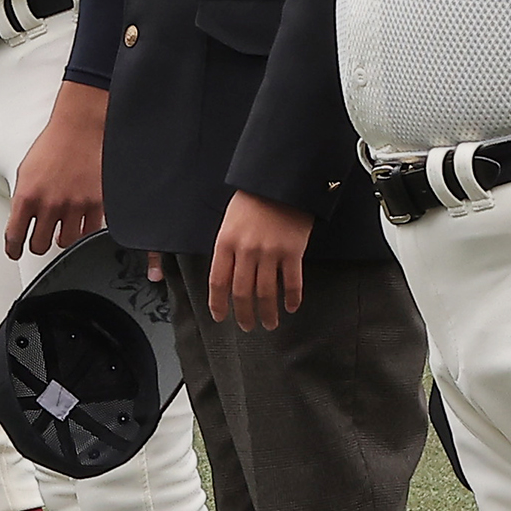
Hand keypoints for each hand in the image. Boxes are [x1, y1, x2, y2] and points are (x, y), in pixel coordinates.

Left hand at [5, 82, 107, 259]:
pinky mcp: (96, 204)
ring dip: (62, 238)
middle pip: (40, 246)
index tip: (14, 253)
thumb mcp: (25, 170)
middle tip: (39, 241)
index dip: (13, 249)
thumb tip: (21, 219)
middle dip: (38, 245)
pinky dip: (84, 230)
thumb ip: (24, 197)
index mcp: (26, 196)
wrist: (79, 129)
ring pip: (66, 242)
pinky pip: (90, 231)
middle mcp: (50, 204)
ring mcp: (74, 206)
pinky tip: (81, 224)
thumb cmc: (52, 144)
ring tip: (61, 230)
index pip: (14, 235)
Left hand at [211, 191, 312, 333]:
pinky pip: (292, 283)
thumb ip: (228, 249)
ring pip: (266, 293)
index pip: (218, 282)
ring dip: (268, 313)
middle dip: (244, 314)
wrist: (279, 183)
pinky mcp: (293, 252)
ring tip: (270, 323)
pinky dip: (292, 299)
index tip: (220, 317)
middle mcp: (246, 250)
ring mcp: (270, 252)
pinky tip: (291, 307)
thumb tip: (227, 278)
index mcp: (225, 242)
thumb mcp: (229, 223)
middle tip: (247, 327)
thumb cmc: (252, 201)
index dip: (218, 304)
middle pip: (242, 292)